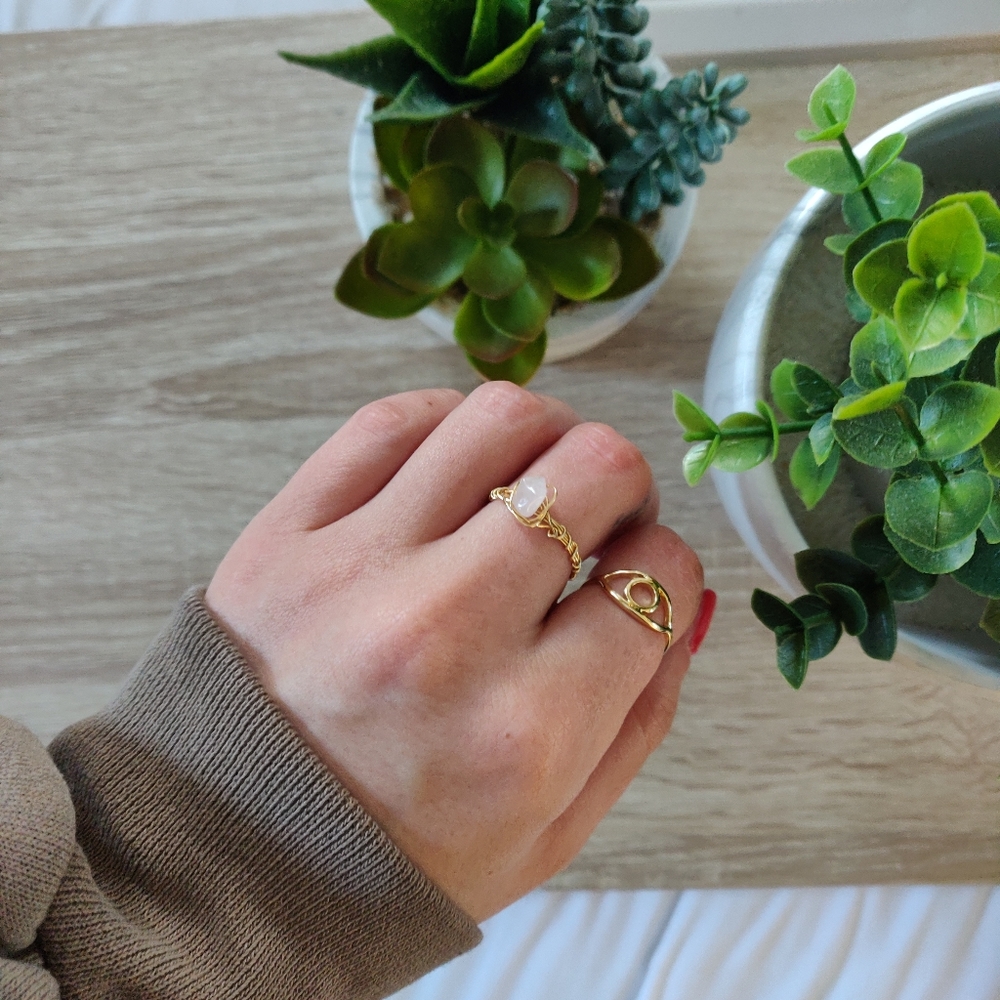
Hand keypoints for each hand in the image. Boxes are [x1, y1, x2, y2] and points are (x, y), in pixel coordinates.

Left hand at [205, 383, 706, 921]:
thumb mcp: (551, 832)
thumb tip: (683, 602)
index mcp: (524, 733)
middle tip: (606, 512)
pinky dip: (449, 422)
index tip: (642, 572)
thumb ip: (640, 718)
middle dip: (625, 484)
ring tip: (540, 474)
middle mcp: (444, 637)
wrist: (232, 858)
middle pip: (592, 471)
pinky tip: (459, 462)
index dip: (666, 566)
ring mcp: (356, 571)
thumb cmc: (397, 853)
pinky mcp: (285, 534)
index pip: (651, 581)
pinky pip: (390, 420)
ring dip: (550, 433)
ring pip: (500, 418)